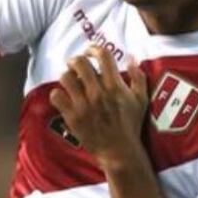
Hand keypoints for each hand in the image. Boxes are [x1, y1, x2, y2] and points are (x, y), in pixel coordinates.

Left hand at [49, 45, 150, 170]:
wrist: (118, 149)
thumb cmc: (130, 124)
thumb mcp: (141, 99)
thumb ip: (138, 76)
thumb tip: (131, 57)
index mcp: (115, 85)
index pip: (102, 55)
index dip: (94, 48)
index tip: (90, 51)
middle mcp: (98, 93)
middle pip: (80, 63)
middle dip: (76, 60)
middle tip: (76, 64)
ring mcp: (83, 105)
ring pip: (65, 78)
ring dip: (67, 76)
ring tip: (70, 80)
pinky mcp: (72, 116)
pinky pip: (56, 96)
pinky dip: (58, 94)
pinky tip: (63, 96)